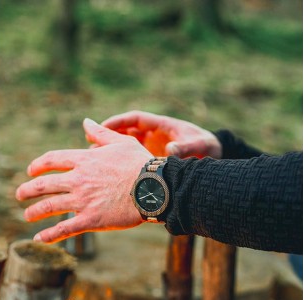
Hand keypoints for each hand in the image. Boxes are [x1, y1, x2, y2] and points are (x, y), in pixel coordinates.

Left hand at [15, 119, 152, 243]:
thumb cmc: (141, 164)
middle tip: (20, 194)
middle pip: (45, 184)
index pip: (52, 160)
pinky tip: (39, 238)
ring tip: (27, 215)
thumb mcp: (121, 142)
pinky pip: (65, 228)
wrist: (155, 188)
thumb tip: (85, 122)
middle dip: (28, 189)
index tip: (31, 170)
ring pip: (50, 206)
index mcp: (85, 160)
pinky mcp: (91, 219)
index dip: (38, 165)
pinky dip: (49, 235)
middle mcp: (79, 180)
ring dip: (34, 211)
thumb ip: (100, 133)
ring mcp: (83, 200)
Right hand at [102, 110, 221, 158]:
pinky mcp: (153, 161)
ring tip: (94, 159)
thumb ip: (184, 148)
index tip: (101, 127)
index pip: (135, 119)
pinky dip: (122, 164)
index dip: (118, 121)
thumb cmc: (208, 147)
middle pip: (126, 131)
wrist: (214, 157)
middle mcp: (154, 135)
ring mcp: (152, 148)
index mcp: (162, 125)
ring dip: (112, 150)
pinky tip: (110, 174)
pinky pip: (134, 159)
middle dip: (108, 135)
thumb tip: (169, 151)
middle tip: (90, 142)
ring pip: (127, 146)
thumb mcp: (199, 146)